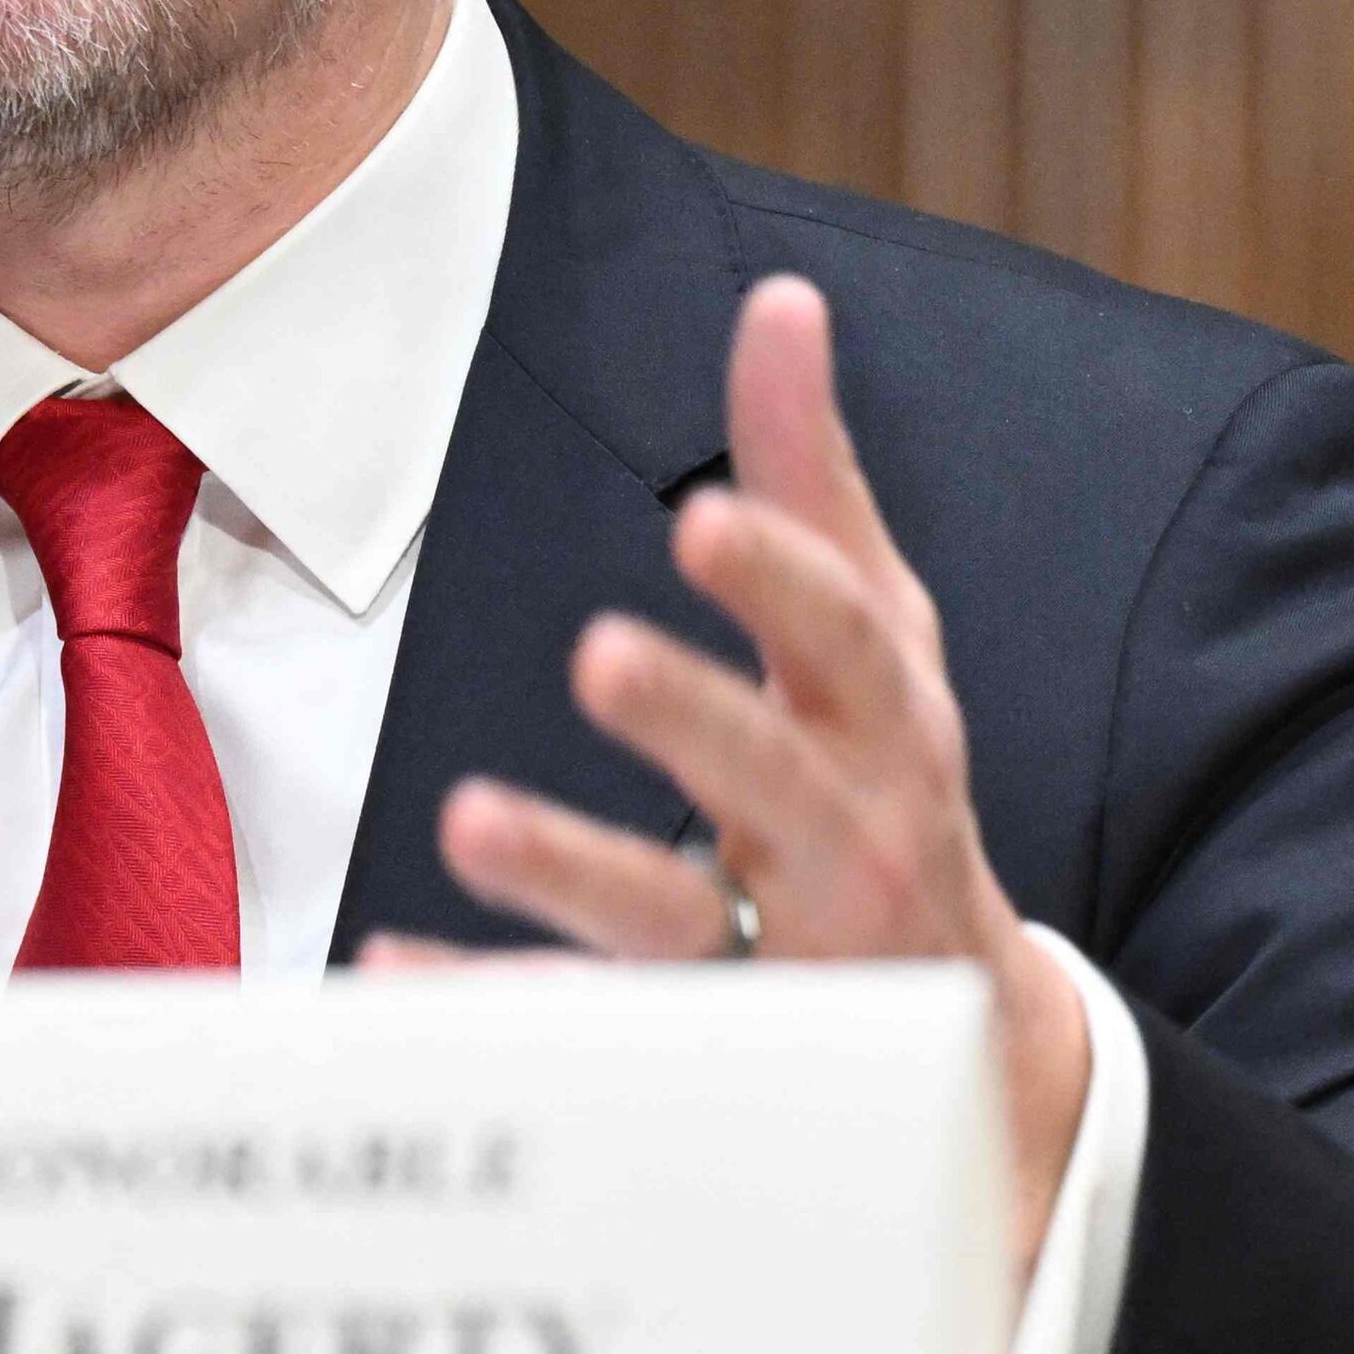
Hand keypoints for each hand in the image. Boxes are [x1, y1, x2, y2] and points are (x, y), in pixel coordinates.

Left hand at [376, 276, 1091, 1273]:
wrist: (970, 1053)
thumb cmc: (887, 786)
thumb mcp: (876, 637)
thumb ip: (812, 478)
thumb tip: (779, 300)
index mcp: (885, 725)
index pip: (849, 641)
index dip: (785, 579)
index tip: (704, 516)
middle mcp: (849, 841)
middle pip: (772, 780)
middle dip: (695, 718)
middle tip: (597, 653)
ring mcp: (782, 964)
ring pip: (674, 920)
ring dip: (571, 870)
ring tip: (465, 819)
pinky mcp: (704, 1052)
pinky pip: (586, 1033)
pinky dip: (487, 1002)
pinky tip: (384, 967)